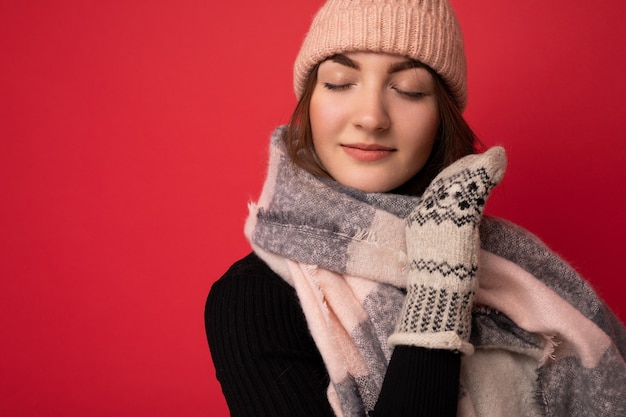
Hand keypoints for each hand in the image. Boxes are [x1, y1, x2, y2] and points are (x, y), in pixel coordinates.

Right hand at [389, 147, 506, 353]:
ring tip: (495, 157)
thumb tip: (456, 241)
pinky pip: (475, 190)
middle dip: (464, 169)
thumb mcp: (439, 260)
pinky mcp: (459, 221)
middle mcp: (425, 216)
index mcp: (417, 226)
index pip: (433, 195)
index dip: (450, 179)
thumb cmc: (440, 287)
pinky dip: (487, 173)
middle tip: (483, 158)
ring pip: (461, 184)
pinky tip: (498, 161)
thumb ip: (444, 244)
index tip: (464, 169)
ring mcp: (441, 217)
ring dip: (480, 168)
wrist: (437, 299)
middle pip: (446, 185)